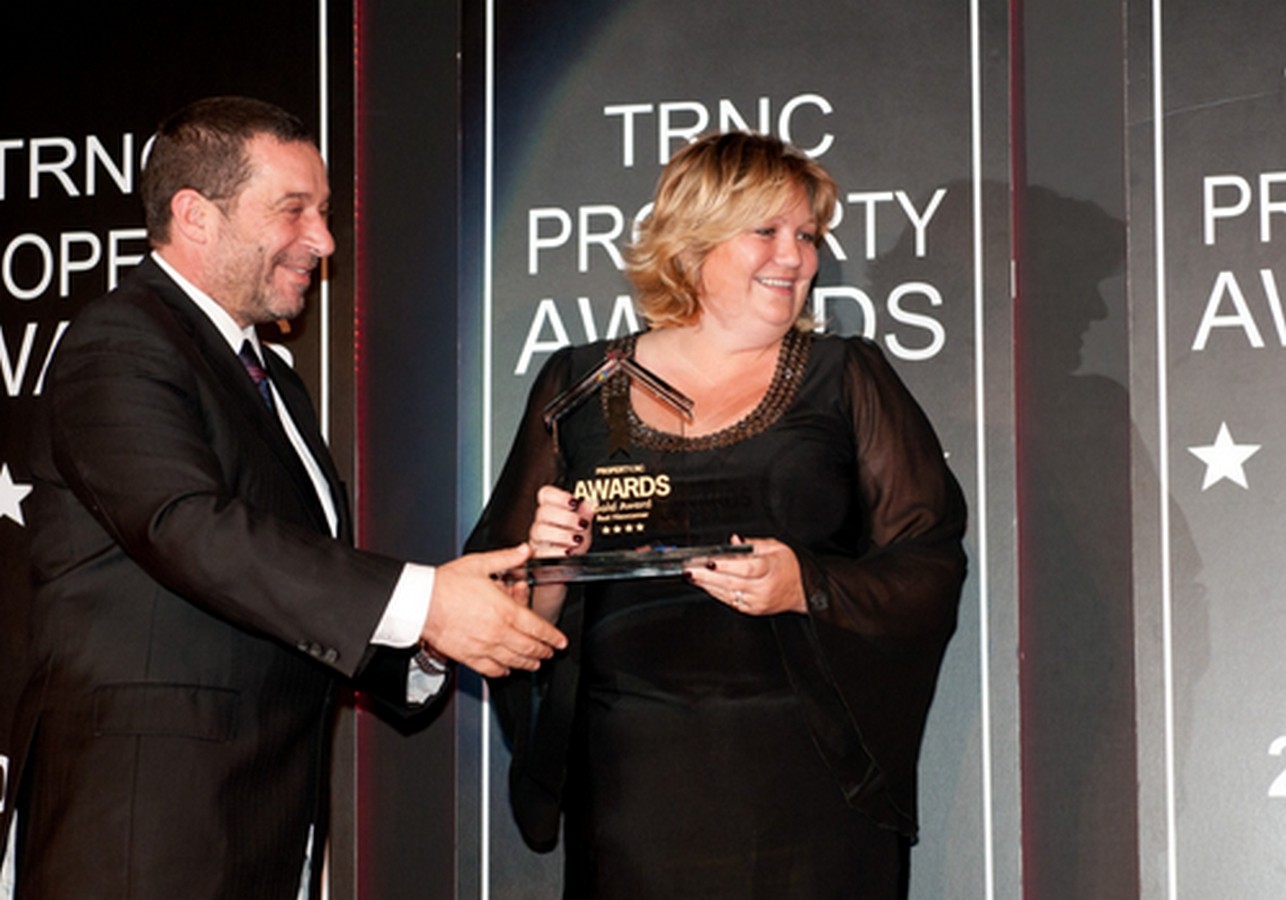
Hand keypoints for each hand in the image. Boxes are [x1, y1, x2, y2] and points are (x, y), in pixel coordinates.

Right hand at [421, 543, 567, 677]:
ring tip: (535, 664)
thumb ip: (507, 558)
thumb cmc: (446, 584)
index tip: (559, 642)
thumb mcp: (480, 564)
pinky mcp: (468, 657)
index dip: (552, 637)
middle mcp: (498, 632)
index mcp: (505, 610)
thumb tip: (525, 550)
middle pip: (529, 648)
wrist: (421, 602)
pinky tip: (506, 670)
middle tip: (550, 652)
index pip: (537, 628)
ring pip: (514, 661)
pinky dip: (502, 672)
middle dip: (543, 652)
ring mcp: (484, 646)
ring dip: (528, 664)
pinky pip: (491, 669)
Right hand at [528, 485, 594, 557]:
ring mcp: (538, 539)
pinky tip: (567, 552)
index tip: (574, 502)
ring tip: (577, 539)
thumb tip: (590, 503)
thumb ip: (585, 514)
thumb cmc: (576, 542)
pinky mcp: (537, 556)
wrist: (573, 563)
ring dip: (561, 534)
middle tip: (581, 524)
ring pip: (540, 531)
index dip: (558, 496)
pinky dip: (556, 552)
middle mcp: (542, 523)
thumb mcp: (585, 527)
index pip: (546, 494)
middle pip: (543, 512)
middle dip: (565, 517)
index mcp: (551, 510)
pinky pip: (541, 552)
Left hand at [682, 535, 806, 615]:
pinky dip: (715, 592)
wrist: (803, 591)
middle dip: (706, 575)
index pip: (746, 568)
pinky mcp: (751, 610)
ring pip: (727, 593)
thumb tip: (733, 540)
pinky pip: (729, 600)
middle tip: (689, 568)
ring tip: (691, 575)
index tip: (709, 561)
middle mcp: (763, 588)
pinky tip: (704, 585)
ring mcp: (756, 601)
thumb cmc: (790, 567)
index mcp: (771, 569)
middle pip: (731, 582)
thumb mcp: (776, 547)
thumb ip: (752, 544)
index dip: (726, 565)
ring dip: (706, 584)